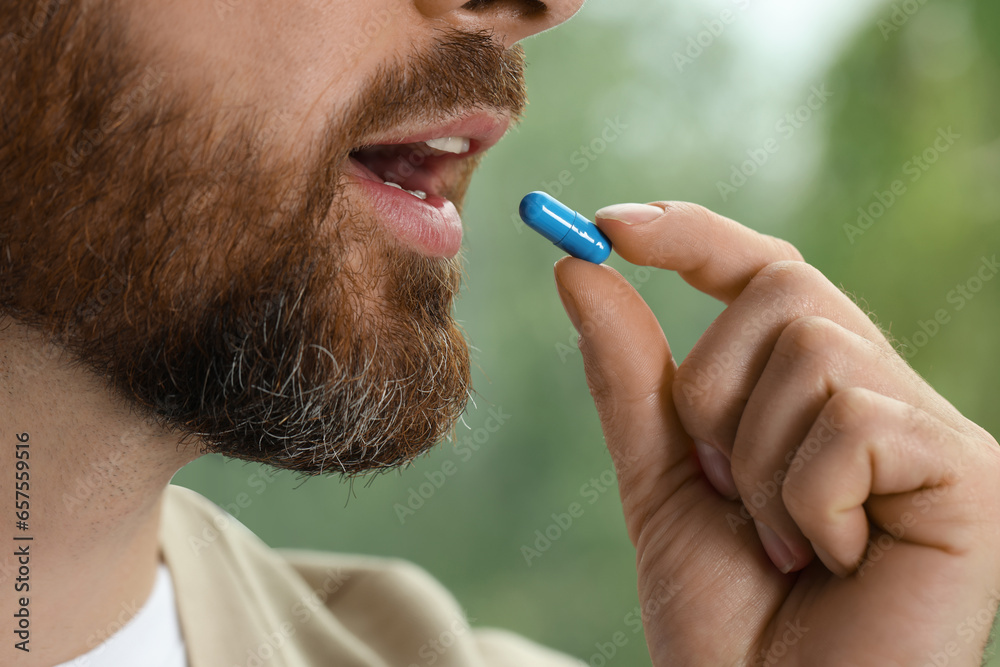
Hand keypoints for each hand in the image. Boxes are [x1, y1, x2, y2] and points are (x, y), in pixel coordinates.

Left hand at [553, 201, 999, 665]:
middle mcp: (884, 396)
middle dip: (717, 391)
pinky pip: (852, 424)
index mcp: (815, 396)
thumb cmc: (729, 622)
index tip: (609, 226)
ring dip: (759, 462)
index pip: (764, 272)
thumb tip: (582, 270)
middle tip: (728, 488)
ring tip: (788, 545)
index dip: (692, 235)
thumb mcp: (660, 483)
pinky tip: (835, 562)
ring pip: (813, 352)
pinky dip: (808, 500)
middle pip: (784, 291)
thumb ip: (629, 378)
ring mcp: (932, 433)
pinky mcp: (972, 475)